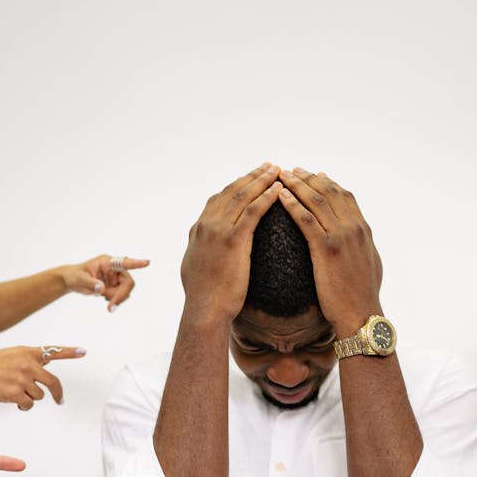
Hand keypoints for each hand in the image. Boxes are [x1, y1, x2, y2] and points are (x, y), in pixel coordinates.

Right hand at [0, 345, 85, 409]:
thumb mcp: (12, 354)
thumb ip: (30, 359)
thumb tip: (46, 363)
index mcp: (28, 353)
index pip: (53, 351)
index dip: (70, 352)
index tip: (83, 351)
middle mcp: (28, 364)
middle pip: (53, 383)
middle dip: (57, 394)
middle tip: (59, 400)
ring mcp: (22, 379)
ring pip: (39, 396)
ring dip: (30, 398)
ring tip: (15, 392)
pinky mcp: (15, 393)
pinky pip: (29, 404)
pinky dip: (23, 406)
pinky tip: (13, 400)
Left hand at [62, 255, 150, 313]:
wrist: (72, 281)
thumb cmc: (75, 275)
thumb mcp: (80, 278)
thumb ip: (91, 283)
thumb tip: (102, 288)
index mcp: (107, 262)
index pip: (124, 263)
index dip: (136, 263)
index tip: (147, 263)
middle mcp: (114, 269)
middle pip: (127, 283)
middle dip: (121, 295)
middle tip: (110, 307)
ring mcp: (116, 278)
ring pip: (125, 291)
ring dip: (117, 299)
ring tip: (103, 300)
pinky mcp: (115, 287)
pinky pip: (121, 296)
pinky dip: (115, 301)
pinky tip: (105, 300)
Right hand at [180, 164, 282, 323]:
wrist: (204, 311)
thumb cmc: (204, 298)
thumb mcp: (197, 268)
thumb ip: (202, 252)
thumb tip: (203, 250)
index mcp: (198, 229)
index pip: (219, 199)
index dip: (238, 186)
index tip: (252, 177)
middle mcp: (206, 224)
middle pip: (232, 191)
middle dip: (252, 176)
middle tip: (269, 166)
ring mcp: (217, 230)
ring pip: (242, 196)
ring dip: (261, 180)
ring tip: (277, 170)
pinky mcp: (232, 240)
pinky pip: (252, 212)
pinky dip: (266, 198)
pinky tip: (279, 190)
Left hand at [277, 169, 382, 335]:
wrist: (362, 316)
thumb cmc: (363, 297)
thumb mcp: (370, 266)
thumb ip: (363, 248)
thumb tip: (361, 242)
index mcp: (363, 229)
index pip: (344, 196)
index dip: (327, 182)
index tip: (313, 174)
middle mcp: (354, 227)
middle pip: (329, 192)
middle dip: (308, 178)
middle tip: (291, 170)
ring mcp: (341, 236)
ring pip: (316, 200)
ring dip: (297, 184)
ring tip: (281, 176)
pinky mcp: (327, 248)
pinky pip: (306, 219)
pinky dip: (292, 203)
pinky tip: (279, 196)